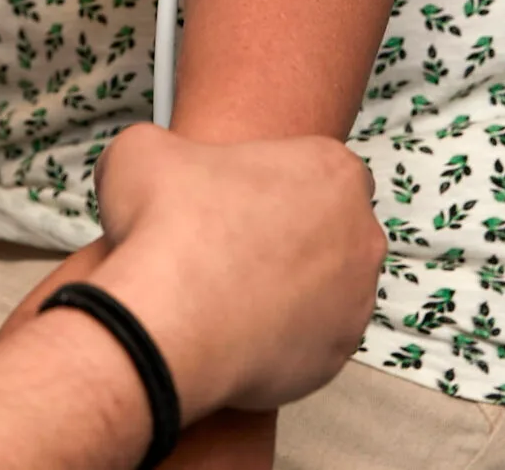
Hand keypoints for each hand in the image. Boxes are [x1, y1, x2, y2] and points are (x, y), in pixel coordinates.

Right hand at [77, 123, 382, 418]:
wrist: (165, 322)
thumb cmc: (166, 231)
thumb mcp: (145, 150)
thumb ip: (170, 148)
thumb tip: (160, 166)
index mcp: (330, 169)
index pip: (320, 166)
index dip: (274, 181)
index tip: (239, 197)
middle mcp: (359, 233)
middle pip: (329, 227)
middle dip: (288, 235)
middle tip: (230, 244)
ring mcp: (355, 300)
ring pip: (324, 288)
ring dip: (287, 288)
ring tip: (226, 292)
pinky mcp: (336, 356)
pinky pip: (311, 339)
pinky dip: (280, 336)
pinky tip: (234, 329)